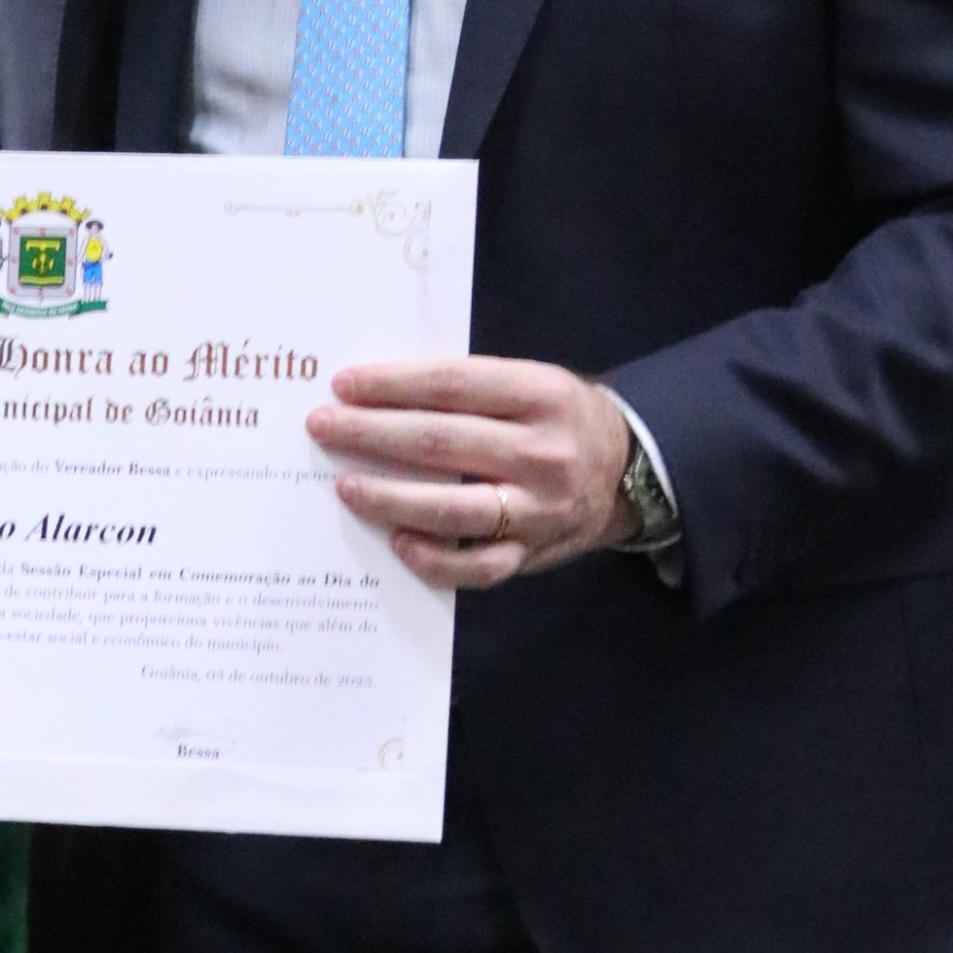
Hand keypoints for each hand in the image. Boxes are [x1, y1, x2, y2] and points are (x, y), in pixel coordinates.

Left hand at [307, 358, 633, 589]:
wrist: (629, 471)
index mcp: (543, 395)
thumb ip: (470, 389)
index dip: (393, 384)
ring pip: (453, 509)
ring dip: (389, 497)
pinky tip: (396, 541)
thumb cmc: (559, 420)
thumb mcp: (532, 385)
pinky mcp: (534, 554)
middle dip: (372, 434)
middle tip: (323, 428)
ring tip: (346, 485)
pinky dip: (433, 559)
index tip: (344, 385)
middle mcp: (545, 453)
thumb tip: (380, 395)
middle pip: (442, 442)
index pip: (453, 385)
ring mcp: (540, 510)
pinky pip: (476, 568)